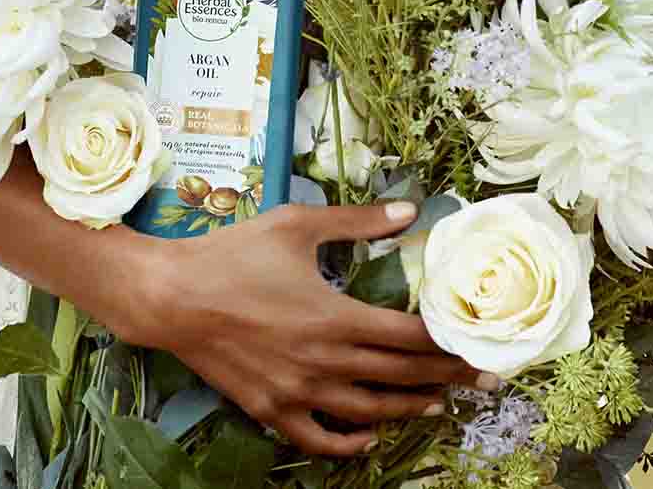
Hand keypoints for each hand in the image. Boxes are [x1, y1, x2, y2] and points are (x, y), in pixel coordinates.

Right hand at [121, 199, 494, 458]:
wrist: (171, 296)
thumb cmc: (232, 254)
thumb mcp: (295, 226)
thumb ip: (356, 221)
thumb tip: (409, 209)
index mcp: (334, 316)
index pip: (409, 337)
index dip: (449, 343)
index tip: (478, 344)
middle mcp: (323, 360)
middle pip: (400, 376)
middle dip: (446, 377)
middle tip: (481, 378)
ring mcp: (297, 390)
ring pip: (368, 411)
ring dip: (407, 408)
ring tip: (435, 403)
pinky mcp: (270, 408)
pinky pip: (317, 438)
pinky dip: (348, 443)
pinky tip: (369, 436)